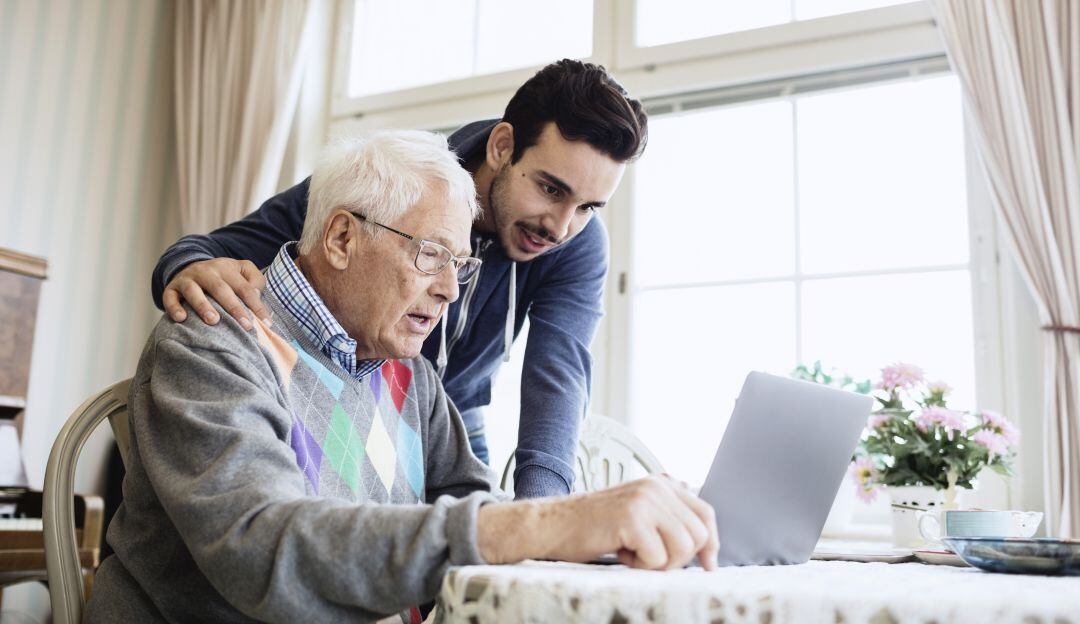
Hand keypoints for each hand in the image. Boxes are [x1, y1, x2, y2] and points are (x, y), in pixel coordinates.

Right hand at [162, 258, 268, 329]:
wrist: (189, 266)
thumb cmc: (223, 276)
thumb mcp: (242, 270)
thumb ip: (255, 280)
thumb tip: (257, 294)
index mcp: (226, 268)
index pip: (244, 288)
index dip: (256, 305)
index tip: (267, 323)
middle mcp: (206, 271)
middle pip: (221, 289)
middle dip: (234, 307)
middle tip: (246, 326)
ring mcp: (187, 279)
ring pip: (193, 291)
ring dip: (203, 305)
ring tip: (213, 321)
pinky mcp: (171, 288)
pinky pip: (169, 297)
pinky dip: (174, 308)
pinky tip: (182, 319)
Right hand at [478, 475, 718, 570]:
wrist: (551, 525)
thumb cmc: (592, 527)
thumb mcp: (637, 514)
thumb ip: (667, 519)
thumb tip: (706, 548)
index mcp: (661, 484)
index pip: (705, 513)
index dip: (710, 543)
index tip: (708, 564)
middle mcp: (656, 486)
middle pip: (699, 534)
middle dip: (679, 558)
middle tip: (648, 558)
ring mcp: (645, 499)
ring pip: (683, 548)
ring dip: (658, 563)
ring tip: (632, 553)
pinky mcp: (632, 517)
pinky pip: (658, 558)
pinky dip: (640, 566)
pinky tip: (619, 552)